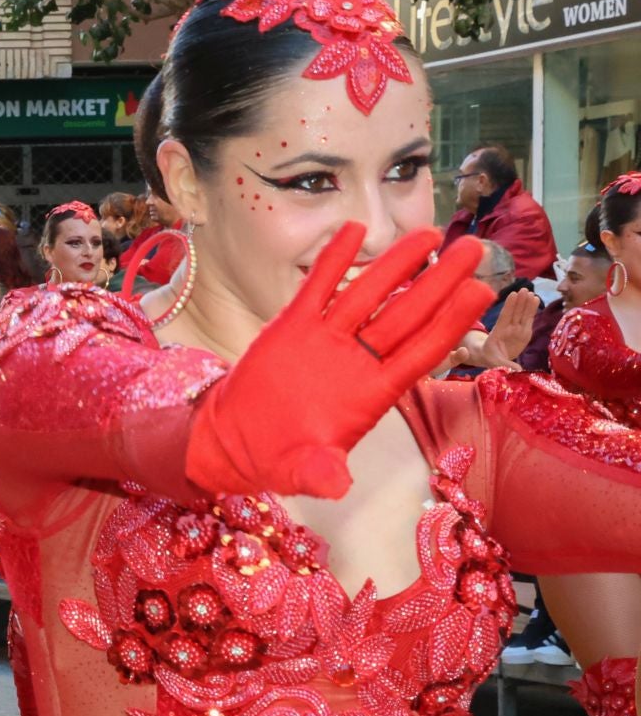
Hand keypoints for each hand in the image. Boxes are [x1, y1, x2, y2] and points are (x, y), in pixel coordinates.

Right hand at [186, 224, 494, 499]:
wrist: (233, 441)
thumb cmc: (277, 459)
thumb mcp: (301, 472)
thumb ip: (320, 474)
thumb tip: (336, 486)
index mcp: (369, 395)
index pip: (420, 352)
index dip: (450, 322)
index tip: (480, 291)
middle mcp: (355, 361)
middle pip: (405, 314)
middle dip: (440, 281)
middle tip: (473, 248)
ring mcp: (326, 340)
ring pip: (367, 293)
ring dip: (397, 264)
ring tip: (428, 234)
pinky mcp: (291, 327)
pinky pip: (316, 287)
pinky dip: (333, 260)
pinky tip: (354, 229)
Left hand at [451, 287, 538, 370]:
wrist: (494, 358)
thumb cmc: (490, 357)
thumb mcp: (494, 362)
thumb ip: (504, 365)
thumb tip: (517, 370)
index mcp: (498, 333)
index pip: (504, 317)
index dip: (509, 306)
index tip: (513, 294)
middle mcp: (508, 329)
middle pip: (514, 313)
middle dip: (519, 301)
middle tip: (524, 289)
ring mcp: (516, 329)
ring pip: (522, 314)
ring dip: (526, 303)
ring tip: (531, 293)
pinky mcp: (524, 332)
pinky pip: (528, 319)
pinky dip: (531, 310)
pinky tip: (535, 300)